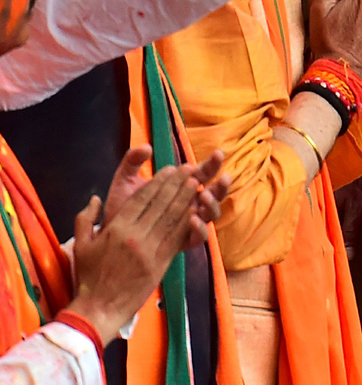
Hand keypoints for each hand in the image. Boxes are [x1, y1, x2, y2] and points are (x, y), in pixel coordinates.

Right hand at [68, 160, 227, 344]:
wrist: (100, 307)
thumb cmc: (88, 277)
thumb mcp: (80, 245)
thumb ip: (85, 219)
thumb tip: (95, 199)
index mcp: (116, 229)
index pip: (141, 199)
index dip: (157, 183)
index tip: (167, 170)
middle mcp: (136, 236)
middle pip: (161, 204)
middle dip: (176, 185)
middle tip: (188, 170)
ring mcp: (150, 250)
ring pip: (172, 218)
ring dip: (186, 199)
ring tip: (196, 183)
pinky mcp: (162, 263)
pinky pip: (177, 237)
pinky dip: (188, 222)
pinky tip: (196, 210)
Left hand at [103, 147, 228, 243]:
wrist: (111, 235)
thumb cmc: (122, 206)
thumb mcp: (125, 180)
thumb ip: (133, 161)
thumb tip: (146, 147)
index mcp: (183, 186)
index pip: (204, 172)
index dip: (213, 163)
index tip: (217, 153)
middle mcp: (191, 203)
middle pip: (215, 193)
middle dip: (222, 185)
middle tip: (223, 177)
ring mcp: (189, 223)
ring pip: (212, 214)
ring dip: (212, 204)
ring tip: (203, 196)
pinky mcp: (183, 241)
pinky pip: (200, 237)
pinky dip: (200, 227)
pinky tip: (193, 218)